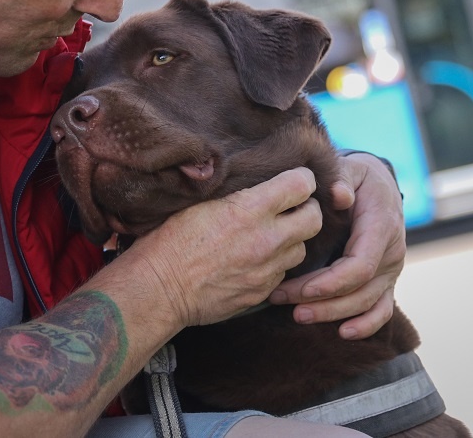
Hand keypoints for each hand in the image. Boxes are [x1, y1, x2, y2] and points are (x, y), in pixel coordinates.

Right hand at [126, 168, 322, 326]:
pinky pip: (282, 274)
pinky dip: (275, 265)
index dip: (301, 179)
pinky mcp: (261, 293)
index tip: (293, 179)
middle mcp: (266, 239)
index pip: (301, 185)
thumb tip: (255, 183)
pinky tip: (255, 260)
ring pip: (301, 249)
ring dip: (291, 240)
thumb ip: (236, 194)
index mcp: (249, 209)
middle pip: (314, 218)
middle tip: (290, 207)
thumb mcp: (199, 202)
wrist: (159, 288)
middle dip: (306, 209)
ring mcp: (266, 269)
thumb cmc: (169, 241)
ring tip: (271, 236)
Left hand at [269, 153, 404, 338]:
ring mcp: (391, 270)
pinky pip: (382, 309)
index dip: (331, 282)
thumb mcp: (350, 169)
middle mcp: (392, 253)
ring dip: (333, 314)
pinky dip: (366, 325)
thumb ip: (342, 179)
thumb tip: (339, 194)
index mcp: (382, 226)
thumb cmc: (358, 178)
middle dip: (322, 301)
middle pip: (359, 290)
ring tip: (298, 316)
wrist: (379, 186)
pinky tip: (343, 333)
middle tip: (283, 300)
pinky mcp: (387, 281)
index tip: (300, 289)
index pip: (360, 265)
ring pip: (366, 304)